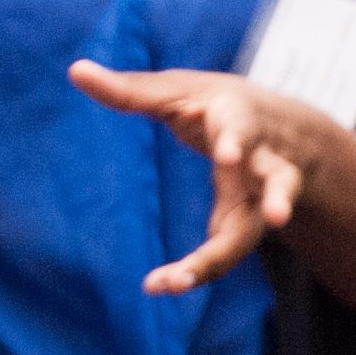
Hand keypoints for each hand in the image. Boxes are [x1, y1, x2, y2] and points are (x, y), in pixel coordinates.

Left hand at [65, 64, 322, 294]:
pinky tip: (165, 284)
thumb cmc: (213, 104)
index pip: (243, 126)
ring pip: (255, 230)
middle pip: (277, 179)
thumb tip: (75, 70)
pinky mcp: (251, 225)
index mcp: (241, 118)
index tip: (230, 153)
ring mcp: (264, 198)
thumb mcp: (177, 91)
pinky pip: (228, 252)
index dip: (238, 139)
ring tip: (184, 281)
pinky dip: (198, 270)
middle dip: (276, 196)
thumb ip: (130, 89)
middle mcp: (263, 160)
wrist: (280, 129)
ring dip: (224, 255)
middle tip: (277, 215)